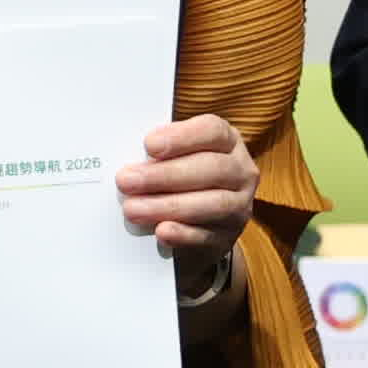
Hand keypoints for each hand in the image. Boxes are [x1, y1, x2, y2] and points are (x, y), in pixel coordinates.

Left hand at [117, 114, 259, 272]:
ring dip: (168, 206)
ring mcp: (239, 205)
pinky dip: (183, 234)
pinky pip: (208, 236)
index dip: (181, 137)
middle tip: (127, 181)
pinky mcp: (228, 236)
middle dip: (165, 175)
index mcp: (227, 141)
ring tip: (133, 209)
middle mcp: (240, 171)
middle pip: (211, 168)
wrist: (198, 225)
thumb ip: (160, 154)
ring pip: (213, 204)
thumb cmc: (182, 179)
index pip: (212, 131)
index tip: (149, 145)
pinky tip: (161, 231)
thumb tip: (132, 161)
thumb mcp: (176, 157)